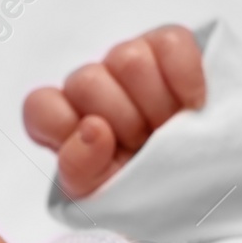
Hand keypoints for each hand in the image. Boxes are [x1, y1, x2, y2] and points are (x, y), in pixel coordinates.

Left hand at [23, 24, 206, 198]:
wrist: (201, 186)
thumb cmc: (146, 190)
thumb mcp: (107, 199)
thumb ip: (81, 171)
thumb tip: (93, 129)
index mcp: (67, 126)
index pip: (40, 108)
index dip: (66, 126)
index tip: (103, 148)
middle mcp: (91, 88)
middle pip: (87, 82)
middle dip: (125, 122)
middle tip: (146, 146)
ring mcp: (127, 63)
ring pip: (127, 60)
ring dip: (156, 103)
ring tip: (170, 128)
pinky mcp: (167, 46)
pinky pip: (170, 43)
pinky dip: (185, 78)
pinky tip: (193, 104)